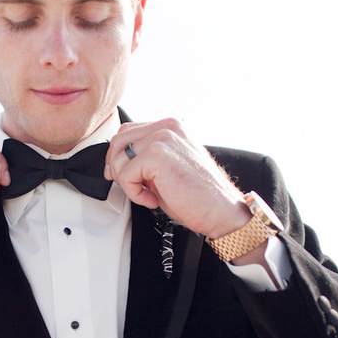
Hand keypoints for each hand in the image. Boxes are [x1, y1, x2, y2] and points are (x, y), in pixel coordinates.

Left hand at [104, 118, 249, 238]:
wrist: (221, 210)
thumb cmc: (197, 195)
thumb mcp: (167, 167)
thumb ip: (146, 157)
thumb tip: (116, 162)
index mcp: (170, 127)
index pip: (128, 131)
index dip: (118, 156)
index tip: (120, 176)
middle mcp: (167, 127)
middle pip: (118, 140)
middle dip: (116, 168)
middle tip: (132, 187)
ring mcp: (162, 138)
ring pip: (118, 158)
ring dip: (126, 182)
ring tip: (147, 194)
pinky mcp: (157, 155)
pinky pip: (125, 176)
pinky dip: (134, 194)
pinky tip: (152, 199)